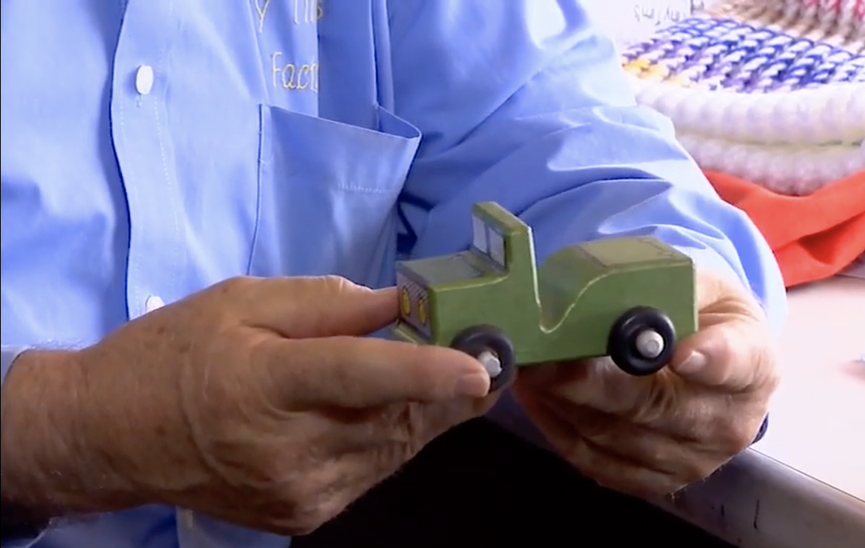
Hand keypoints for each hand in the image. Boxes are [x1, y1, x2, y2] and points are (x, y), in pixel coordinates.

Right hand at [0, 276, 497, 534]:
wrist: (107, 437)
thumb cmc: (172, 356)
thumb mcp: (238, 302)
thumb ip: (325, 304)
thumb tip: (399, 303)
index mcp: (265, 384)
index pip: (359, 377)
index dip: (424, 373)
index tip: (481, 369)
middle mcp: (287, 449)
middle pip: (394, 417)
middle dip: (443, 386)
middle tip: (475, 348)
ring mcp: (298, 492)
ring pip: (395, 448)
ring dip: (420, 411)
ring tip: (419, 376)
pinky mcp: (303, 517)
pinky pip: (373, 472)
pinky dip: (388, 438)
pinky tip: (370, 412)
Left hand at [513, 269, 778, 496]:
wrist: (710, 358)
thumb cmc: (701, 312)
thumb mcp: (698, 282)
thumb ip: (666, 288)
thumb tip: (611, 303)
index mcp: (755, 363)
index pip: (736, 364)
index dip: (710, 360)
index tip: (680, 353)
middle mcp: (732, 423)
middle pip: (657, 407)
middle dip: (593, 383)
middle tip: (545, 360)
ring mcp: (693, 461)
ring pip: (616, 436)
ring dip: (564, 402)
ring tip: (528, 368)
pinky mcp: (655, 482)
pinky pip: (596, 461)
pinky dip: (559, 427)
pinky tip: (537, 396)